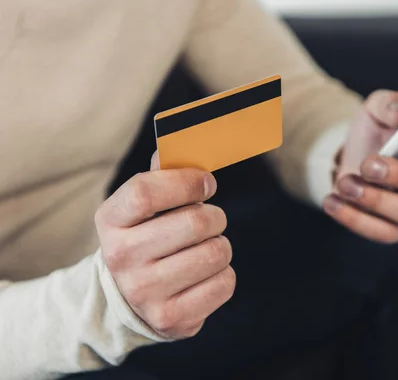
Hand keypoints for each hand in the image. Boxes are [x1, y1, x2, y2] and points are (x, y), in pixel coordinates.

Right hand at [95, 153, 234, 338]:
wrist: (127, 298)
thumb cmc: (144, 237)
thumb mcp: (140, 207)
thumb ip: (160, 175)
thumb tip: (182, 143)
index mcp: (110, 220)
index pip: (147, 192)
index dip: (187, 182)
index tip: (207, 183)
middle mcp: (121, 258)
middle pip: (193, 223)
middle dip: (214, 216)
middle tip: (212, 219)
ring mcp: (144, 292)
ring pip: (215, 252)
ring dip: (220, 245)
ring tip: (206, 247)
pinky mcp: (171, 318)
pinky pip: (224, 283)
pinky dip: (224, 274)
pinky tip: (206, 274)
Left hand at [323, 90, 397, 243]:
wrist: (352, 162)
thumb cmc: (375, 135)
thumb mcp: (376, 110)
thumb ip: (388, 102)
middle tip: (368, 165)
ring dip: (375, 199)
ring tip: (344, 183)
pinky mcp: (397, 230)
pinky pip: (382, 232)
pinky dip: (354, 219)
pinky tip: (332, 202)